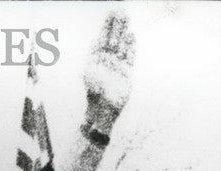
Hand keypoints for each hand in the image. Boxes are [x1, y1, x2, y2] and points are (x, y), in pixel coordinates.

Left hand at [83, 11, 135, 132]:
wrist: (103, 110)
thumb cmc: (94, 93)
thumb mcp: (89, 73)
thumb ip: (93, 57)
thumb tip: (96, 40)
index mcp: (95, 60)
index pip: (102, 38)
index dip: (106, 26)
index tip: (111, 13)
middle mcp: (106, 61)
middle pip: (113, 39)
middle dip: (116, 25)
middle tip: (120, 11)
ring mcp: (117, 66)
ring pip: (122, 45)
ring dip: (124, 32)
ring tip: (126, 19)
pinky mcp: (126, 73)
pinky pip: (129, 56)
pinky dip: (131, 46)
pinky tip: (131, 36)